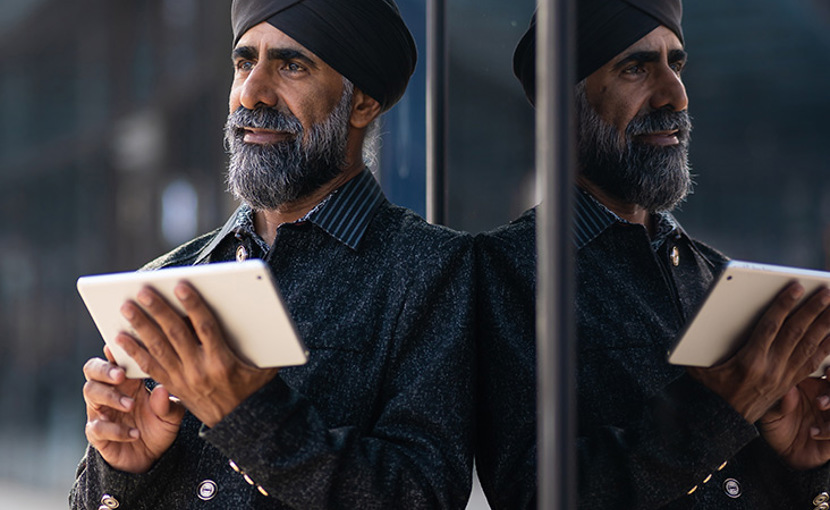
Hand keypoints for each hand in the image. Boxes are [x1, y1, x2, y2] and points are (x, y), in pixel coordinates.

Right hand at [83, 347, 183, 472]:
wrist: (151, 458)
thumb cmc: (159, 425)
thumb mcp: (172, 414)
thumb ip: (169, 403)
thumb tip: (161, 390)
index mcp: (129, 379)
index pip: (116, 358)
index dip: (115, 349)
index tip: (119, 343)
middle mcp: (110, 391)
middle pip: (92, 369)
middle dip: (104, 369)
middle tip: (120, 375)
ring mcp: (100, 411)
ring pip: (90, 392)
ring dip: (110, 396)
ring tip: (130, 405)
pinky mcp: (97, 434)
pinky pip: (97, 427)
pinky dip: (116, 430)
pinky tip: (134, 434)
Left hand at [115, 282, 278, 426]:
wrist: (241, 425)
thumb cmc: (254, 389)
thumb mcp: (264, 366)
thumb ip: (260, 342)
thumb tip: (256, 314)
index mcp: (222, 361)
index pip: (204, 327)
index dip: (192, 305)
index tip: (180, 286)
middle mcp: (199, 370)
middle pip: (175, 335)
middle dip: (158, 311)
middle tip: (143, 291)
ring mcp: (183, 379)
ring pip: (158, 349)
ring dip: (141, 327)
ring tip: (126, 308)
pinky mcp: (173, 387)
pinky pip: (149, 368)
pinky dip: (134, 352)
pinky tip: (120, 338)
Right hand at [689, 284, 829, 422]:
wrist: (722, 422)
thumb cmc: (710, 391)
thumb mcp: (701, 366)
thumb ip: (705, 344)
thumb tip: (704, 320)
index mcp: (750, 361)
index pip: (771, 327)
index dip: (784, 305)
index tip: (796, 287)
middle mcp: (771, 369)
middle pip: (796, 333)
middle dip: (812, 310)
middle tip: (825, 291)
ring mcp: (783, 377)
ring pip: (809, 346)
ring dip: (824, 325)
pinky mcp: (789, 383)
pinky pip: (812, 362)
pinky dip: (825, 346)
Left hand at [759, 373, 829, 469]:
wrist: (782, 453)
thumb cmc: (776, 426)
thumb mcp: (770, 415)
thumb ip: (780, 403)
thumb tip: (788, 390)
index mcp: (811, 387)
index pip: (828, 372)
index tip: (828, 372)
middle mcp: (826, 399)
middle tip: (823, 395)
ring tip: (819, 408)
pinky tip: (813, 433)